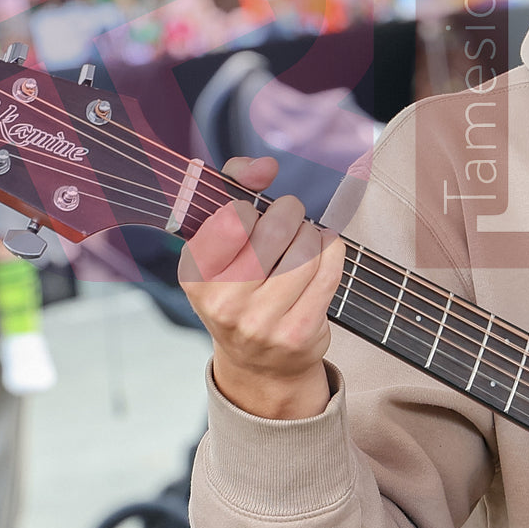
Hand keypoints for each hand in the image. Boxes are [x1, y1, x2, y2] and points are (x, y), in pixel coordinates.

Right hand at [179, 156, 346, 419]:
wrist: (258, 363)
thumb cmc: (240, 289)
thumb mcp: (220, 244)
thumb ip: (234, 187)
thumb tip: (264, 164)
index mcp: (196, 275)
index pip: (230, 218)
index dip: (249, 205)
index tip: (253, 210)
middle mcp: (223, 302)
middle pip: (275, 227)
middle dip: (290, 212)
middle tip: (289, 217)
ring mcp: (261, 322)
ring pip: (306, 247)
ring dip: (312, 233)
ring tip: (305, 237)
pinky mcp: (297, 332)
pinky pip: (329, 271)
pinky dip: (333, 251)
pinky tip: (324, 251)